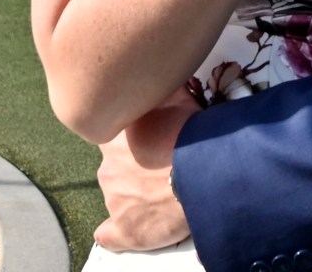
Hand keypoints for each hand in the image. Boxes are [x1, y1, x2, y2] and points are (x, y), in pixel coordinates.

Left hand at [94, 99, 195, 251]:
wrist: (203, 173)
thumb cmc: (191, 133)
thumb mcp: (175, 97)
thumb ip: (160, 92)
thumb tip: (156, 76)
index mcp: (115, 138)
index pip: (115, 137)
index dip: (135, 139)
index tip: (153, 142)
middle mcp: (108, 166)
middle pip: (116, 167)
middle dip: (134, 166)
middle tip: (162, 167)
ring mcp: (114, 199)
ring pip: (119, 194)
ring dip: (134, 192)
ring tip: (162, 192)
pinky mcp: (124, 228)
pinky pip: (110, 234)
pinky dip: (113, 234)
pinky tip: (125, 229)